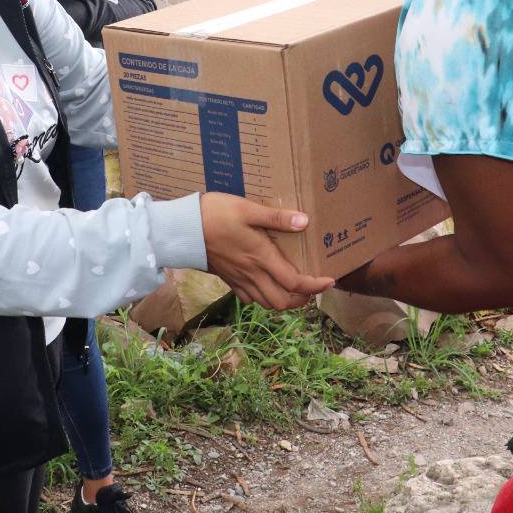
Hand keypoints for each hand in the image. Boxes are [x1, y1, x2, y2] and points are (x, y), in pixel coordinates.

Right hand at [199, 193, 334, 308]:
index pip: (295, 282)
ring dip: (283, 301)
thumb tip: (305, 222)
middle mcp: (252, 274)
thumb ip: (277, 218)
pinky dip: (261, 298)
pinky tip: (265, 285)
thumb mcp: (248, 209)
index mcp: (262, 257)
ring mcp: (238, 279)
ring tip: (293, 288)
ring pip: (266, 303)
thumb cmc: (216, 214)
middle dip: (301, 300)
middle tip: (312, 287)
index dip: (315, 286)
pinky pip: (248, 299)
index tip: (329, 280)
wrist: (182, 229)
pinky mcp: (227, 279)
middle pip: (282, 302)